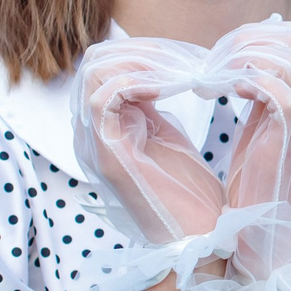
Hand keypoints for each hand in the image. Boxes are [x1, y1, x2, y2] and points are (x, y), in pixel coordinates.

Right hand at [75, 39, 234, 244]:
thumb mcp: (166, 137)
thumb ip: (149, 106)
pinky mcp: (108, 157)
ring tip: (181, 71)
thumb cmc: (188, 195)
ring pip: (95, 72)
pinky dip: (138, 81)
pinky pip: (104, 97)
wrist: (200, 240)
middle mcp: (91, 134)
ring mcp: (95, 145)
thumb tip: (153, 71)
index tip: (187, 57)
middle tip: (186, 59)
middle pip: (95, 61)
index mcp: (104, 127)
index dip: (144, 51)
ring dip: (143, 61)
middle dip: (144, 50)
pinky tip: (172, 87)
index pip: (105, 64)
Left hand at [210, 20, 290, 279]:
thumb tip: (241, 67)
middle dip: (241, 42)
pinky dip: (237, 79)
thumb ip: (262, 101)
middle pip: (290, 39)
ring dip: (234, 59)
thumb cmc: (255, 193)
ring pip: (283, 55)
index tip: (217, 58)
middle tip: (207, 65)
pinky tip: (211, 94)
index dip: (251, 39)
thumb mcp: (261, 137)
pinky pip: (274, 85)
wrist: (267, 244)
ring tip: (205, 80)